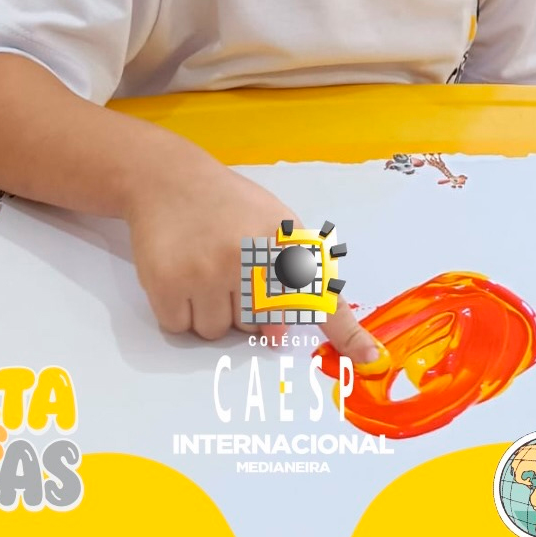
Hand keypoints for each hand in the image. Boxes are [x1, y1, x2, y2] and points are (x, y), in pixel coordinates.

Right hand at [126, 138, 381, 364]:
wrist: (168, 178)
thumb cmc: (228, 205)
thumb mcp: (271, 221)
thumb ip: (287, 274)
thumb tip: (279, 335)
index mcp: (278, 241)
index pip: (318, 293)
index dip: (346, 331)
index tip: (369, 358)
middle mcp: (245, 257)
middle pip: (257, 326)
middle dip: (243, 308)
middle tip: (228, 268)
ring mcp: (204, 271)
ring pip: (217, 332)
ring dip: (210, 311)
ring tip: (202, 268)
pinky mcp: (166, 282)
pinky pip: (181, 327)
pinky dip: (180, 311)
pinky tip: (179, 274)